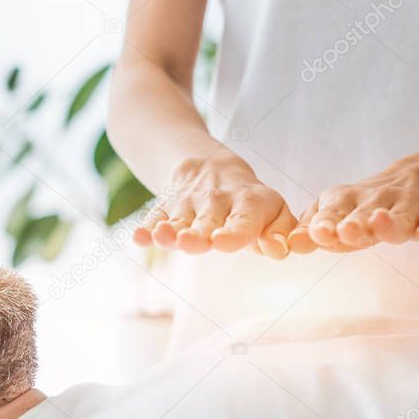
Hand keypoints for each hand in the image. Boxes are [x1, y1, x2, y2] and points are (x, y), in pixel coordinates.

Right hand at [133, 155, 295, 258]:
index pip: (243, 220)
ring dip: (169, 231)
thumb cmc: (250, 203)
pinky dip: (146, 229)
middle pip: (206, 222)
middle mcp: (217, 202)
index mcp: (249, 203)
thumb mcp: (274, 211)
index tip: (222, 242)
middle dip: (197, 234)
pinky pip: (154, 218)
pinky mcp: (166, 209)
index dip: (234, 231)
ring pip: (178, 221)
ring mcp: (188, 205)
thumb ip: (280, 232)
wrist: (209, 167)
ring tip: (162, 237)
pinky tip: (138, 237)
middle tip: (190, 242)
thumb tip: (280, 251)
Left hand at [288, 163, 418, 253]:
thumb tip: (291, 244)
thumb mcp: (335, 214)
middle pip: (365, 214)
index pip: (332, 212)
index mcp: (345, 201)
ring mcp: (408, 205)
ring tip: (381, 225)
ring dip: (390, 222)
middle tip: (347, 230)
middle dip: (355, 223)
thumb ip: (312, 229)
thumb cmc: (363, 208)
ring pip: (400, 216)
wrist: (418, 180)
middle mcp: (376, 200)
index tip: (320, 234)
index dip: (326, 223)